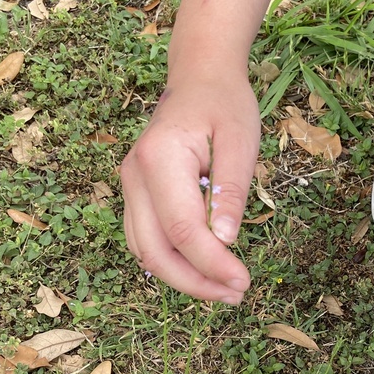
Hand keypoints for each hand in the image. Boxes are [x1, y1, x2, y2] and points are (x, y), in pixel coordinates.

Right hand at [121, 77, 260, 302]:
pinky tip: (205, 269)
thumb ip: (232, 190)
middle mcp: (134, 176)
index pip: (183, 230)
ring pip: (145, 252)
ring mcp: (130, 187)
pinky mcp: (136, 195)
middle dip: (195, 283)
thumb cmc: (224, 104)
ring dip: (183, 278)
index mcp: (160, 159)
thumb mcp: (240, 140)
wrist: (199, 78)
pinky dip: (172, 262)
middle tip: (236, 294)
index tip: (244, 282)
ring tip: (225, 288)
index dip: (212, 264)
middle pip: (154, 251)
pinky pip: (146, 240)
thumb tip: (225, 241)